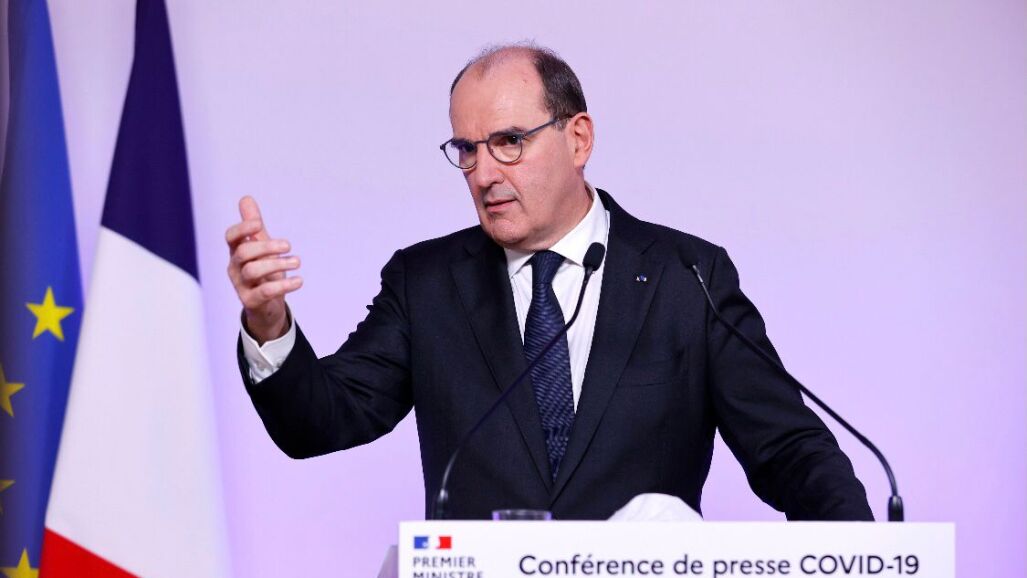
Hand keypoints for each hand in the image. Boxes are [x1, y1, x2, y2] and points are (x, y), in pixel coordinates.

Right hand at [226, 196, 302, 343]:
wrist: (266, 306)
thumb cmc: (263, 272)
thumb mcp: (260, 247)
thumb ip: (254, 226)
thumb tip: (246, 198)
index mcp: (236, 252)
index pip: (231, 237)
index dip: (242, 229)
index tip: (257, 224)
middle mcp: (235, 267)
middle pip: (243, 252)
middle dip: (266, 246)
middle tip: (288, 246)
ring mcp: (241, 285)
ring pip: (253, 271)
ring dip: (277, 264)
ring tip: (297, 262)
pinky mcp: (251, 301)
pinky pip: (264, 292)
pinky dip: (283, 285)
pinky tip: (299, 281)